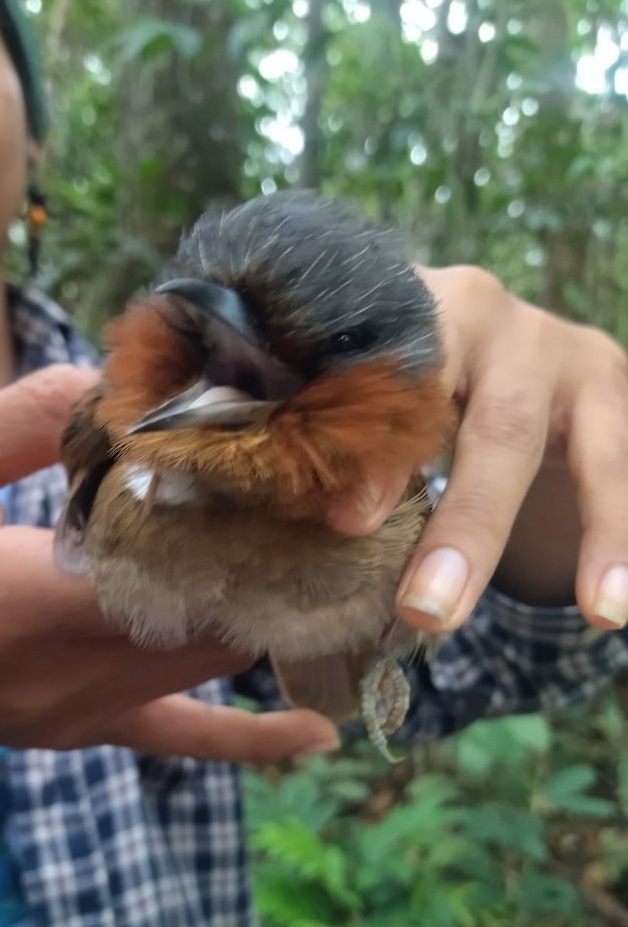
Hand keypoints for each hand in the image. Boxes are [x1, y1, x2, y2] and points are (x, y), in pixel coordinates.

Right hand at [0, 366, 337, 757]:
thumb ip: (28, 421)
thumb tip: (125, 386)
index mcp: (23, 600)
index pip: (183, 572)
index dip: (256, 531)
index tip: (309, 485)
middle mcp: (62, 672)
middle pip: (215, 619)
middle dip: (274, 564)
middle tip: (328, 511)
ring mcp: (73, 714)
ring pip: (211, 668)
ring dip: (264, 615)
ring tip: (324, 566)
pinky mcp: (73, 730)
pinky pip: (175, 742)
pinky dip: (249, 739)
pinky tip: (317, 732)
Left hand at [329, 266, 627, 632]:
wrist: (506, 351)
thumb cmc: (419, 386)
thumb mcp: (383, 398)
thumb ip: (357, 443)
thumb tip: (329, 511)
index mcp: (430, 314)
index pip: (405, 377)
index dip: (378, 453)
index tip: (347, 525)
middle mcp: (512, 326)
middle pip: (501, 428)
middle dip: (468, 525)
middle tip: (430, 611)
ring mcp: (579, 358)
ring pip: (596, 452)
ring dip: (604, 534)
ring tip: (603, 611)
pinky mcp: (623, 394)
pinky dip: (626, 535)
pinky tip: (623, 595)